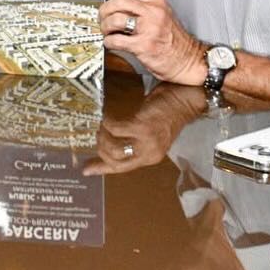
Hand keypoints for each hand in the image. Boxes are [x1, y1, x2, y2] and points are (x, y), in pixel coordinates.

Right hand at [82, 86, 201, 175]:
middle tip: (97, 135)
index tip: (85, 169)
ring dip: (102, 136)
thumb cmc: (165, 113)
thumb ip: (132, 140)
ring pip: (113, 148)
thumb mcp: (149, 133)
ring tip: (102, 126)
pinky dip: (107, 122)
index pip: (121, 169)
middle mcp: (149, 154)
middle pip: (114, 161)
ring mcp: (146, 142)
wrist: (183, 99)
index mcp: (150, 157)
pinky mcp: (142, 127)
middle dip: (100, 149)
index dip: (101, 169)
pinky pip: (116, 129)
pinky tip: (106, 116)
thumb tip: (112, 141)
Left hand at [85, 0, 205, 85]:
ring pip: (116, 19)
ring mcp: (149, 28)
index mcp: (155, 2)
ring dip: (105, 27)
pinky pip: (117, 40)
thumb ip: (140, 7)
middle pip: (118, 1)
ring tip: (107, 32)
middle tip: (101, 18)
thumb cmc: (173, 40)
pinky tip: (112, 43)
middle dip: (104, 10)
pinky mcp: (144, 45)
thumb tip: (114, 3)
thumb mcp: (161, 15)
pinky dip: (109, 42)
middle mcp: (153, 12)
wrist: (189, 60)